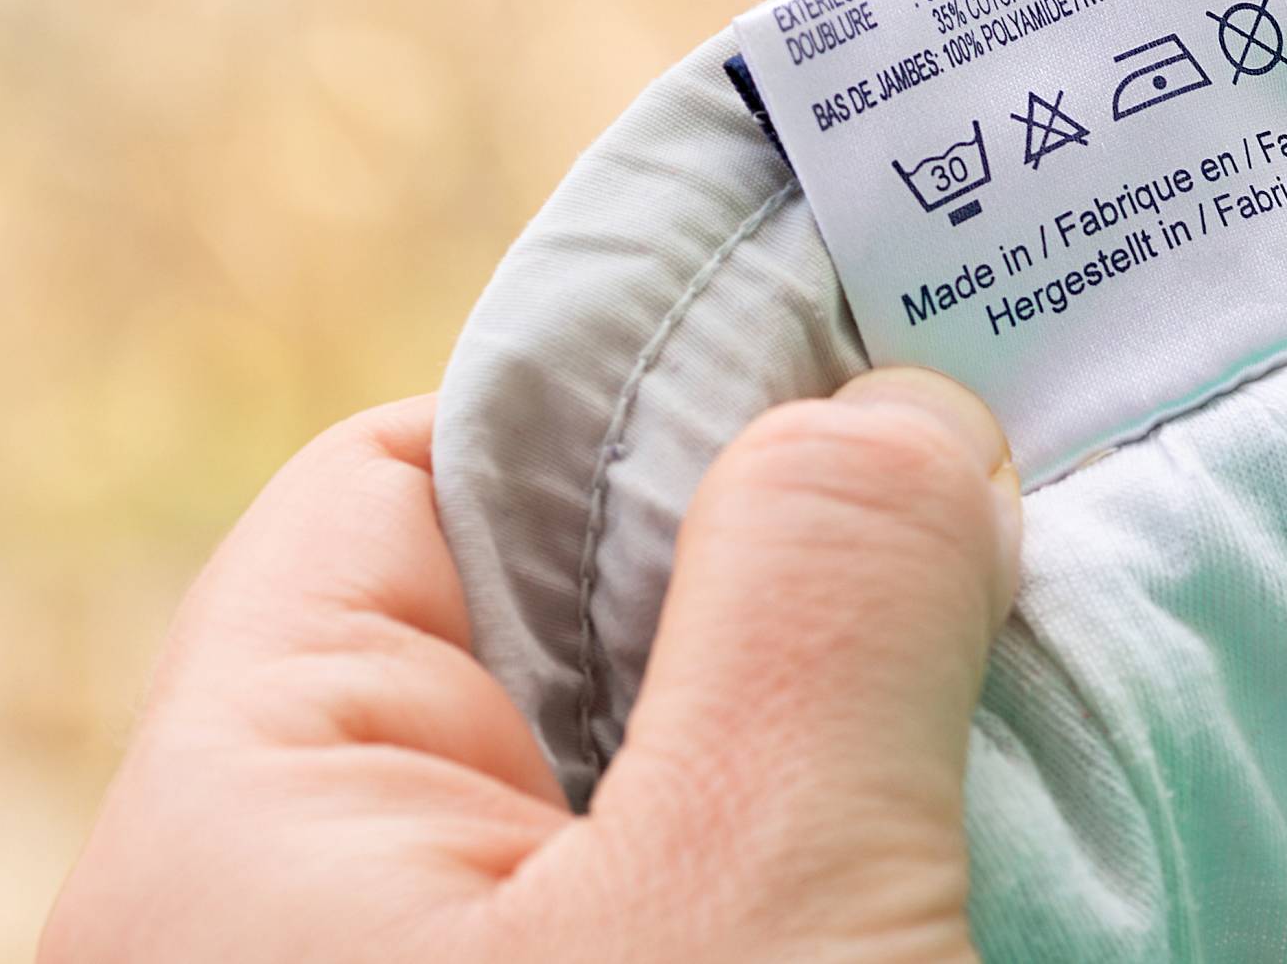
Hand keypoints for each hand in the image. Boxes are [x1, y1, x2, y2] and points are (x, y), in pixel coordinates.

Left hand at [44, 370, 1020, 962]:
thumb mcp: (756, 892)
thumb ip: (818, 603)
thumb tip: (902, 408)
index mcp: (249, 823)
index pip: (419, 479)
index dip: (642, 396)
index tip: (877, 376)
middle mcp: (314, 909)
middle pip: (564, 620)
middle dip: (791, 570)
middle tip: (1011, 528)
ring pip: (671, 766)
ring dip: (852, 726)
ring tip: (1037, 683)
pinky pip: (711, 894)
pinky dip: (843, 855)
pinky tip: (989, 840)